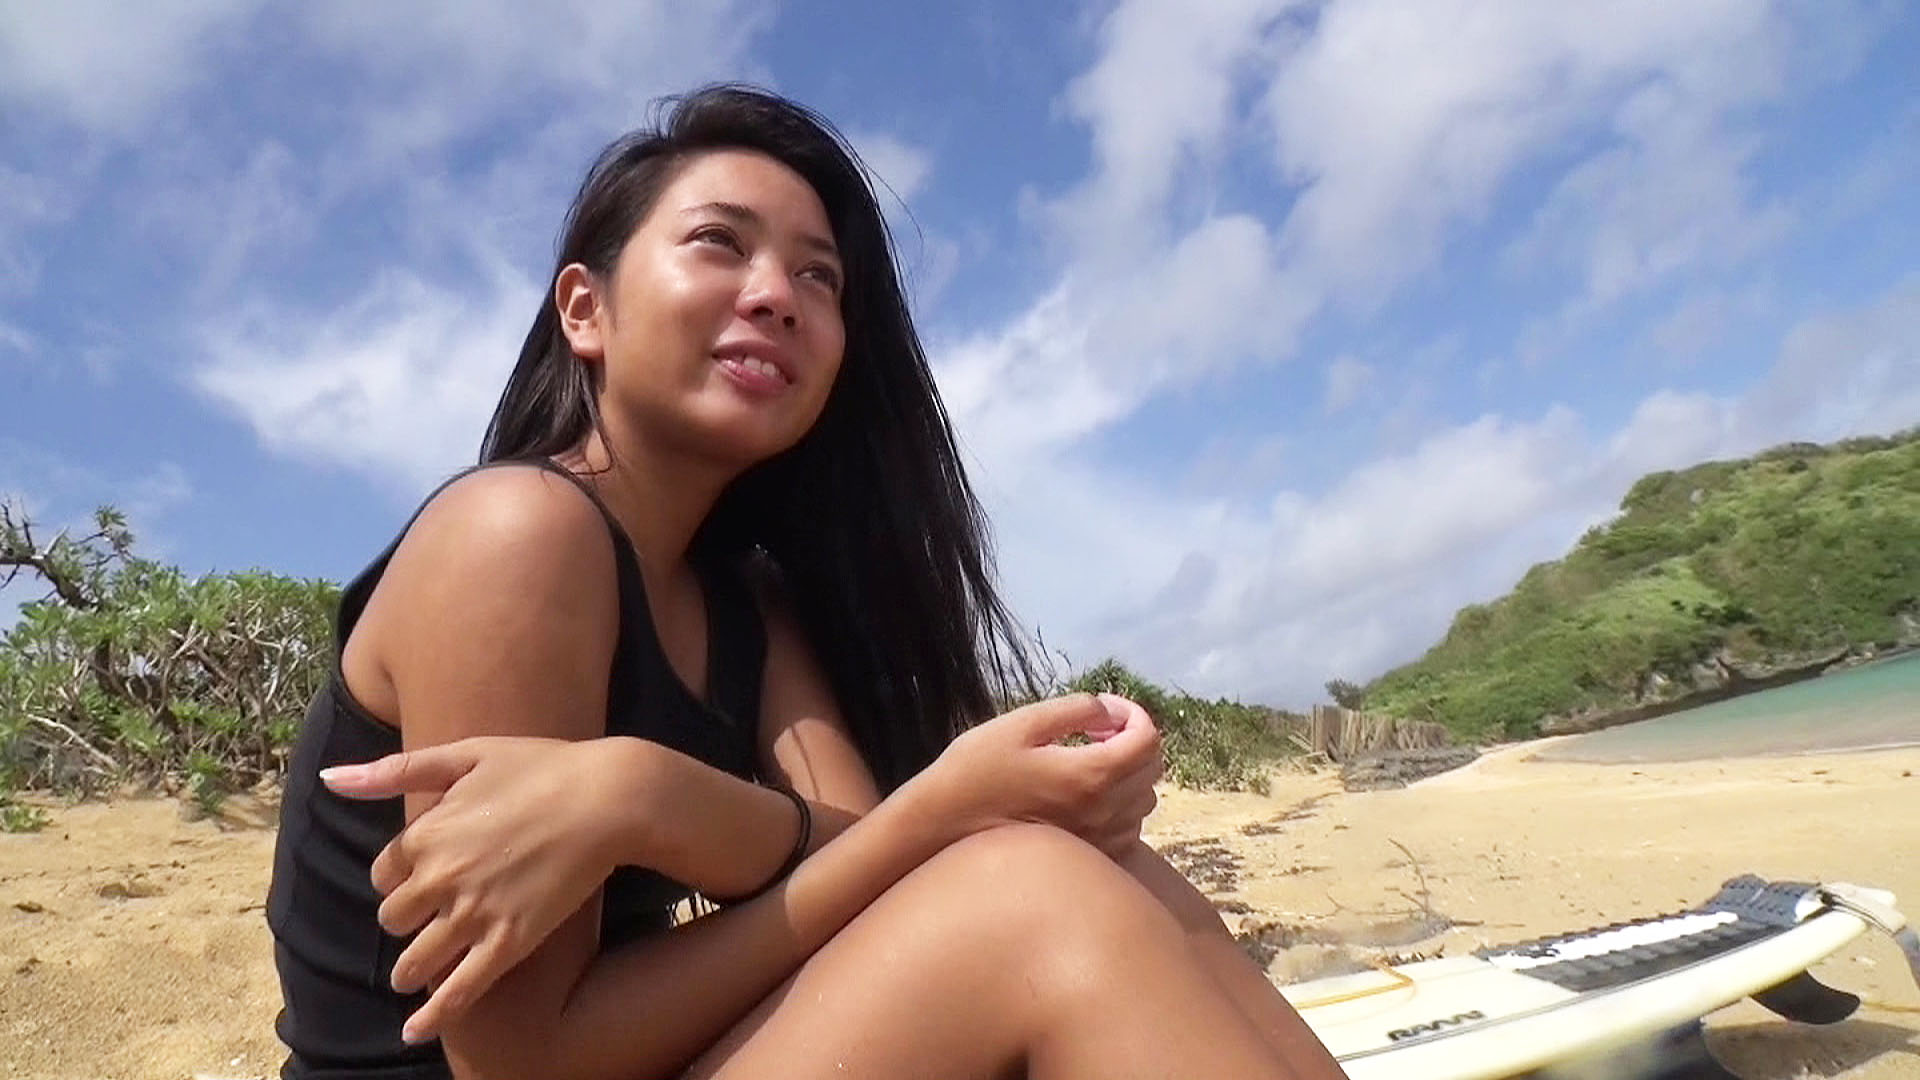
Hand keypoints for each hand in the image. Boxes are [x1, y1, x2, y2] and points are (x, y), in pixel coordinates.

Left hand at [321, 735, 646, 1042]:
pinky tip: (415, 1030)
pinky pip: (460, 989)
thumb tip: (330, 779)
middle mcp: (440, 878)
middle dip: (406, 919)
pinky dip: (434, 1015)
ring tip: (411, 975)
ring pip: (417, 959)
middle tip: (425, 919)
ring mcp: (474, 913)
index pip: (383, 873)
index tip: (417, 877)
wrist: (607, 797)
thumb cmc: (542, 767)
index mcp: (426, 833)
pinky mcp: (510, 941)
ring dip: (409, 970)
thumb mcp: (467, 754)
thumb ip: (396, 770)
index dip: (398, 876)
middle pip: (395, 918)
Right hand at [923, 693, 1162, 857]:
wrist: (943, 826)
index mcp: (1090, 774)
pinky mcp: (1088, 856)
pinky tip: (1086, 794)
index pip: (1148, 740)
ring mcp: (1098, 839)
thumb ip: (1074, 710)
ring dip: (1128, 773)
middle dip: (1133, 739)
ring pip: (1144, 800)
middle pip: (1152, 769)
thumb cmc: (976, 769)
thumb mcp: (1021, 723)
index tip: (1105, 710)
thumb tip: (1109, 709)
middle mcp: (1103, 811)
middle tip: (1096, 730)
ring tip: (1089, 759)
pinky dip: (1121, 804)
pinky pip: (1129, 828)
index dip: (1134, 714)